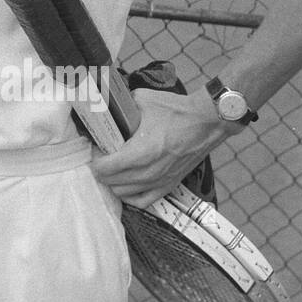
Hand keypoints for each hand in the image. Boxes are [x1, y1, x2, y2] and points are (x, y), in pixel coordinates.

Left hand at [90, 86, 233, 209]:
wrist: (207, 122)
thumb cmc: (177, 111)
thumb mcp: (143, 100)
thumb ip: (123, 104)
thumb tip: (108, 103)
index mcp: (140, 152)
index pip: (104, 168)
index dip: (94, 157)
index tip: (96, 147)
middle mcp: (148, 172)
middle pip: (110, 182)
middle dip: (101, 168)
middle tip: (102, 154)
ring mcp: (159, 181)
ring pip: (123, 193)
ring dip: (113, 181)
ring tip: (113, 167)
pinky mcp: (169, 185)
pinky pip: (142, 201)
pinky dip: (131, 195)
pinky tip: (127, 183)